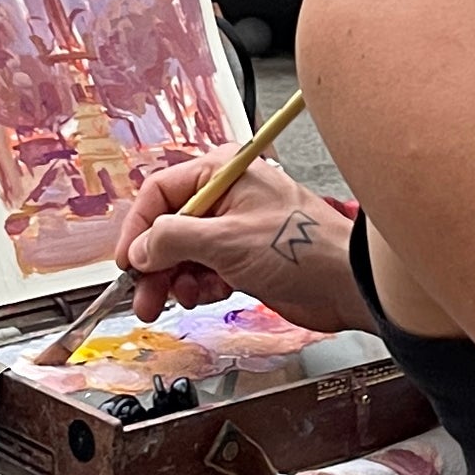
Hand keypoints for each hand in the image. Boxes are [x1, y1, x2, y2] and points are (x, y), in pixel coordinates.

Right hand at [119, 155, 361, 333]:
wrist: (347, 284)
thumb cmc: (301, 250)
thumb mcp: (225, 241)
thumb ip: (173, 240)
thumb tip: (140, 248)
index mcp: (221, 174)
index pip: (160, 194)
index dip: (139, 230)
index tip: (127, 262)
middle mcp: (225, 197)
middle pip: (168, 227)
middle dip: (154, 264)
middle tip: (143, 298)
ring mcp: (235, 229)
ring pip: (184, 253)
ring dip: (175, 280)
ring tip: (179, 300)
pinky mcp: (245, 258)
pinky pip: (205, 270)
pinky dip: (199, 286)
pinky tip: (206, 295)